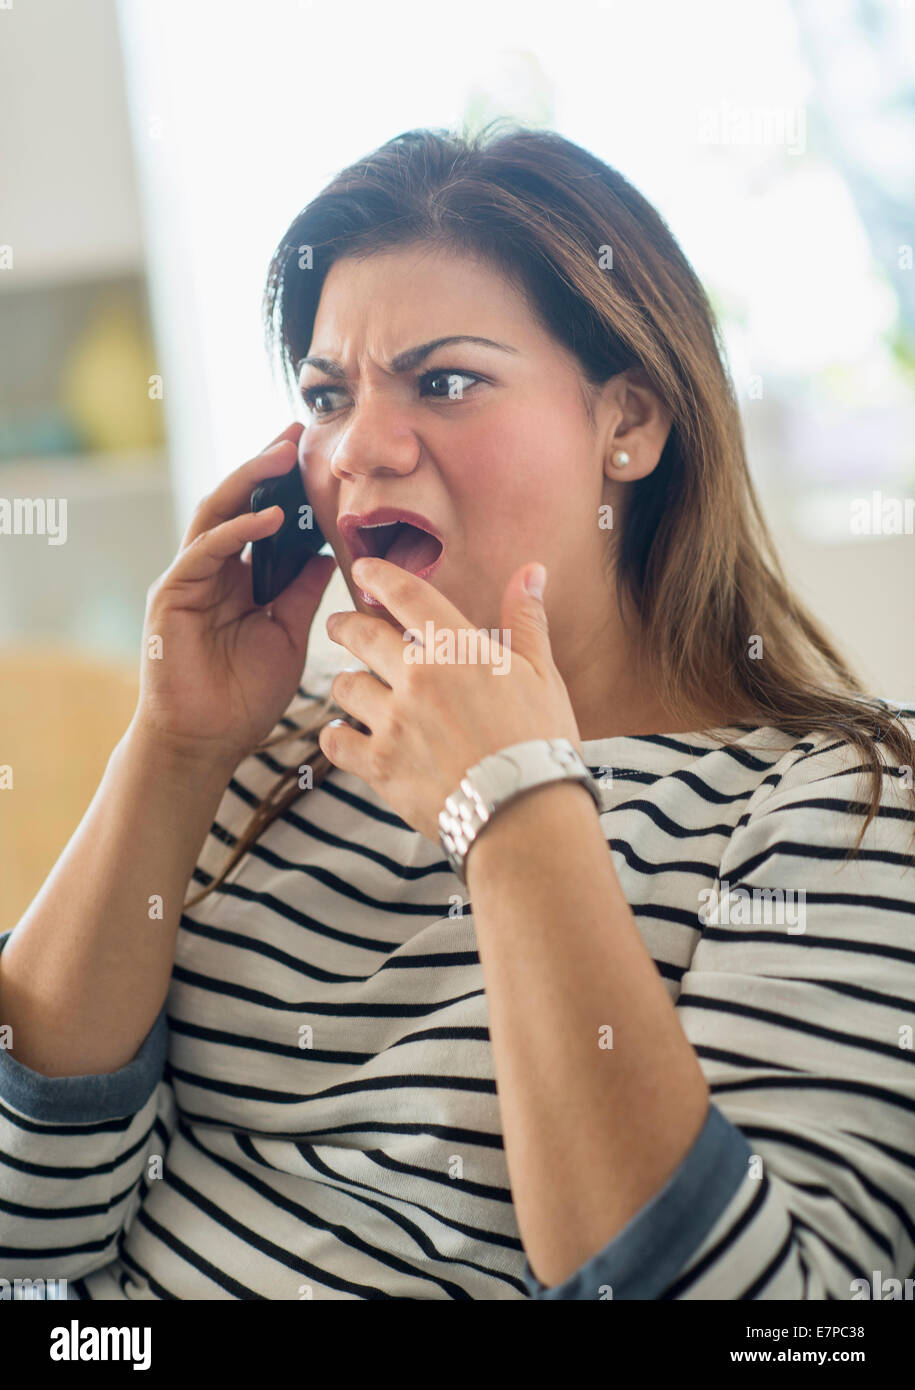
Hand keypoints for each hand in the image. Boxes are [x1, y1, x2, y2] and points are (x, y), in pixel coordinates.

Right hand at [131, 421, 337, 769]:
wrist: (205, 744)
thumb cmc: (244, 696)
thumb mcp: (287, 634)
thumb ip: (302, 592)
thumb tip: (330, 553)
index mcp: (237, 577)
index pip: (259, 517)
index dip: (282, 485)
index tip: (313, 454)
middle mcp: (209, 570)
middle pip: (235, 502)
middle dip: (264, 465)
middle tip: (295, 432)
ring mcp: (187, 579)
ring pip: (216, 514)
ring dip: (249, 481)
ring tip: (283, 455)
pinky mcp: (171, 595)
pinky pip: (205, 551)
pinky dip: (237, 530)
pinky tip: (269, 519)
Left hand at [318, 556, 581, 840]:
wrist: (525, 811)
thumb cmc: (541, 742)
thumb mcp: (543, 675)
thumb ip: (527, 620)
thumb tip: (532, 570)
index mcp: (456, 649)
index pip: (407, 595)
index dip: (379, 576)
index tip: (362, 570)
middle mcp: (416, 678)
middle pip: (361, 636)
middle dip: (344, 626)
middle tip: (338, 626)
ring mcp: (393, 722)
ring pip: (345, 688)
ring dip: (346, 685)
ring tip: (350, 688)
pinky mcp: (379, 766)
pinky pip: (336, 742)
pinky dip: (335, 737)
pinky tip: (340, 736)